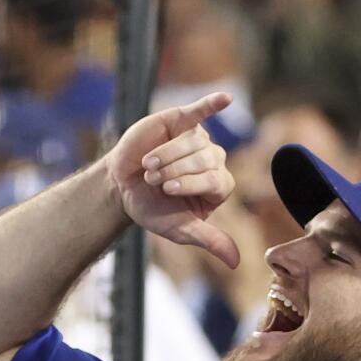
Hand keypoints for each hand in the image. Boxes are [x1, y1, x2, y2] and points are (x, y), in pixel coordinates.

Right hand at [104, 93, 239, 266]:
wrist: (123, 188)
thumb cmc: (153, 209)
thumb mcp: (179, 229)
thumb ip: (209, 240)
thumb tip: (237, 262)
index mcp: (218, 186)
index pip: (215, 180)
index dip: (189, 183)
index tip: (165, 190)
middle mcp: (214, 160)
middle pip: (204, 159)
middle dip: (174, 170)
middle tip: (152, 179)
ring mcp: (200, 139)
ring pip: (192, 141)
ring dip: (167, 154)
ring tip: (148, 166)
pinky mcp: (183, 121)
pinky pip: (200, 111)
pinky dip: (212, 103)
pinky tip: (225, 98)